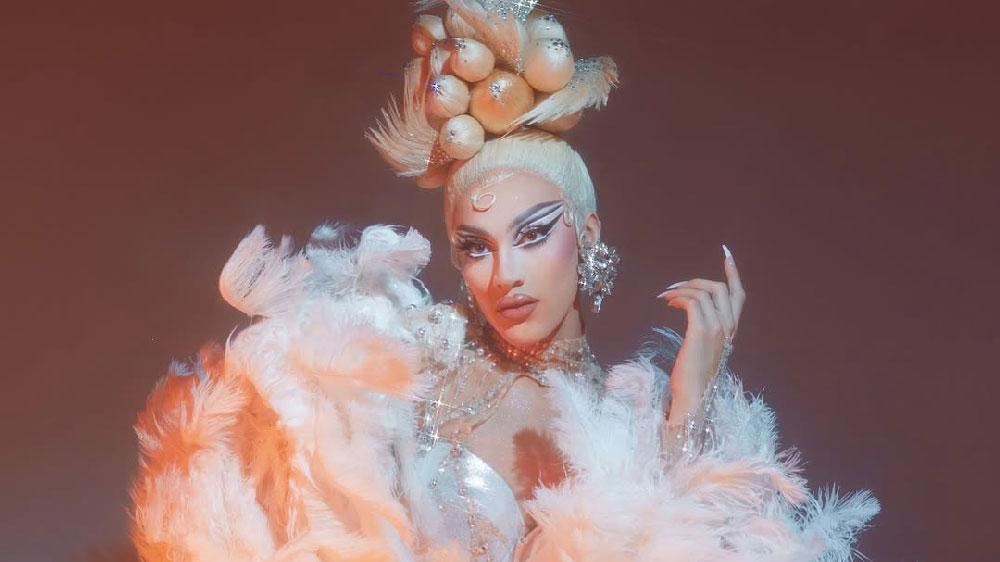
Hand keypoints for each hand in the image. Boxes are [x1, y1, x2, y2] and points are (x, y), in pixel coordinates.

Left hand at [657, 244, 745, 419]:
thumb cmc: (693, 376)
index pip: (739, 295)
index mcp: (731, 331)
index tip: (727, 254)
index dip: (733, 273)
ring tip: (666, 296)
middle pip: (721, 288)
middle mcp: (729, 328)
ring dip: (682, 289)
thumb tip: (690, 310)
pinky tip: (669, 304)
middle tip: (675, 286)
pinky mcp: (702, 331)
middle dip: (696, 281)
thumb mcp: (703, 348)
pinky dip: (679, 298)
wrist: (692, 396)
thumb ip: (704, 329)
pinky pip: (693, 302)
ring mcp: (718, 329)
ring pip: (705, 292)